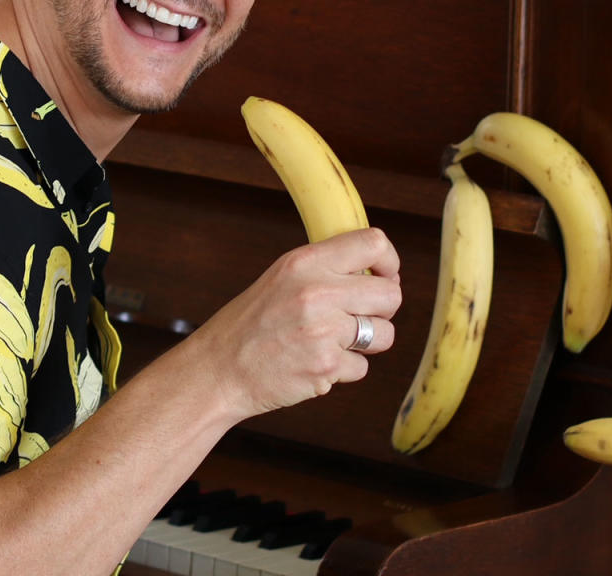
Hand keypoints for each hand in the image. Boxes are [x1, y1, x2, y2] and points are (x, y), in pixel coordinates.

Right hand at [191, 227, 400, 420]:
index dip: (390, 261)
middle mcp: (317, 292)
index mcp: (304, 262)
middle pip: (391, 294)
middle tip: (361, 314)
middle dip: (383, 308)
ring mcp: (324, 331)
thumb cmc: (251, 322)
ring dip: (367, 341)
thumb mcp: (282, 277)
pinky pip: (361, 367)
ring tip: (333, 340)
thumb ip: (325, 269)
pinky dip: (343, 368)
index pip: (373, 243)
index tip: (385, 274)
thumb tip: (378, 271)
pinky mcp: (327, 367)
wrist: (220, 367)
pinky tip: (314, 361)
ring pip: (385, 334)